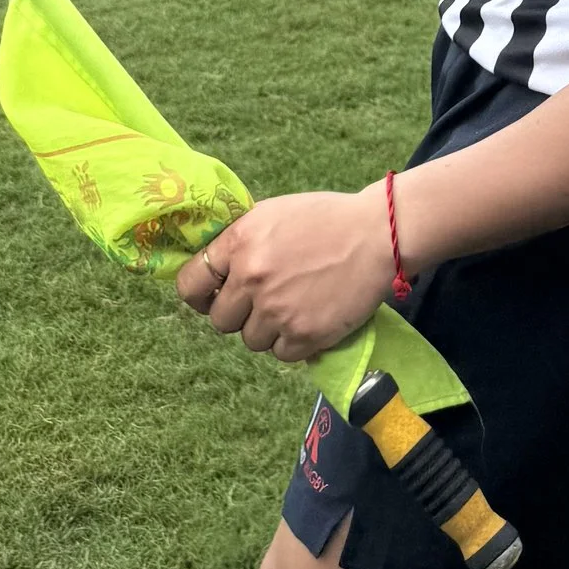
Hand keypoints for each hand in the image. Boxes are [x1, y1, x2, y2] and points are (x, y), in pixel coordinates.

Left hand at [176, 190, 389, 360]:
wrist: (378, 235)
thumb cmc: (327, 219)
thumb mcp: (272, 214)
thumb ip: (240, 241)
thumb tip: (215, 269)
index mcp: (239, 242)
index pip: (191, 282)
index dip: (198, 294)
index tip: (211, 297)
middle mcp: (252, 278)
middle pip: (221, 320)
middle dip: (239, 314)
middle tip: (264, 302)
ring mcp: (276, 310)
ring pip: (251, 340)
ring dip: (268, 330)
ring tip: (294, 307)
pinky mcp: (303, 335)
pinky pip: (281, 354)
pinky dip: (293, 343)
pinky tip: (310, 319)